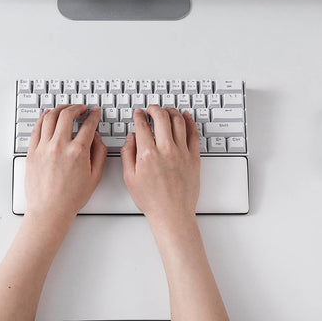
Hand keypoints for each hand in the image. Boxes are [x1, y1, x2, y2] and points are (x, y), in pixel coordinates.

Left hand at [24, 105, 106, 225]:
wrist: (50, 210)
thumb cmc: (71, 197)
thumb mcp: (95, 176)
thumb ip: (99, 153)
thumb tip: (97, 137)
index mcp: (78, 152)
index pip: (88, 124)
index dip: (94, 115)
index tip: (95, 112)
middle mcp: (60, 146)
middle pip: (68, 114)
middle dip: (77, 107)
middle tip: (81, 108)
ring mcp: (44, 148)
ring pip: (50, 117)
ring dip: (60, 109)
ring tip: (66, 109)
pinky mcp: (32, 152)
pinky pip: (37, 128)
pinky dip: (43, 118)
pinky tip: (48, 115)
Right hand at [121, 106, 199, 221]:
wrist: (172, 214)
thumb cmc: (151, 200)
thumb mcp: (130, 178)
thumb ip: (128, 154)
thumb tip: (131, 137)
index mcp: (148, 154)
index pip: (142, 125)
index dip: (139, 115)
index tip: (138, 114)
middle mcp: (166, 150)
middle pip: (161, 117)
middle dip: (154, 108)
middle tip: (151, 109)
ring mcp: (182, 152)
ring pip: (178, 121)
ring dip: (171, 111)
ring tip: (166, 111)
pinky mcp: (193, 157)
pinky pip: (193, 133)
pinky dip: (189, 121)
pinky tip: (185, 116)